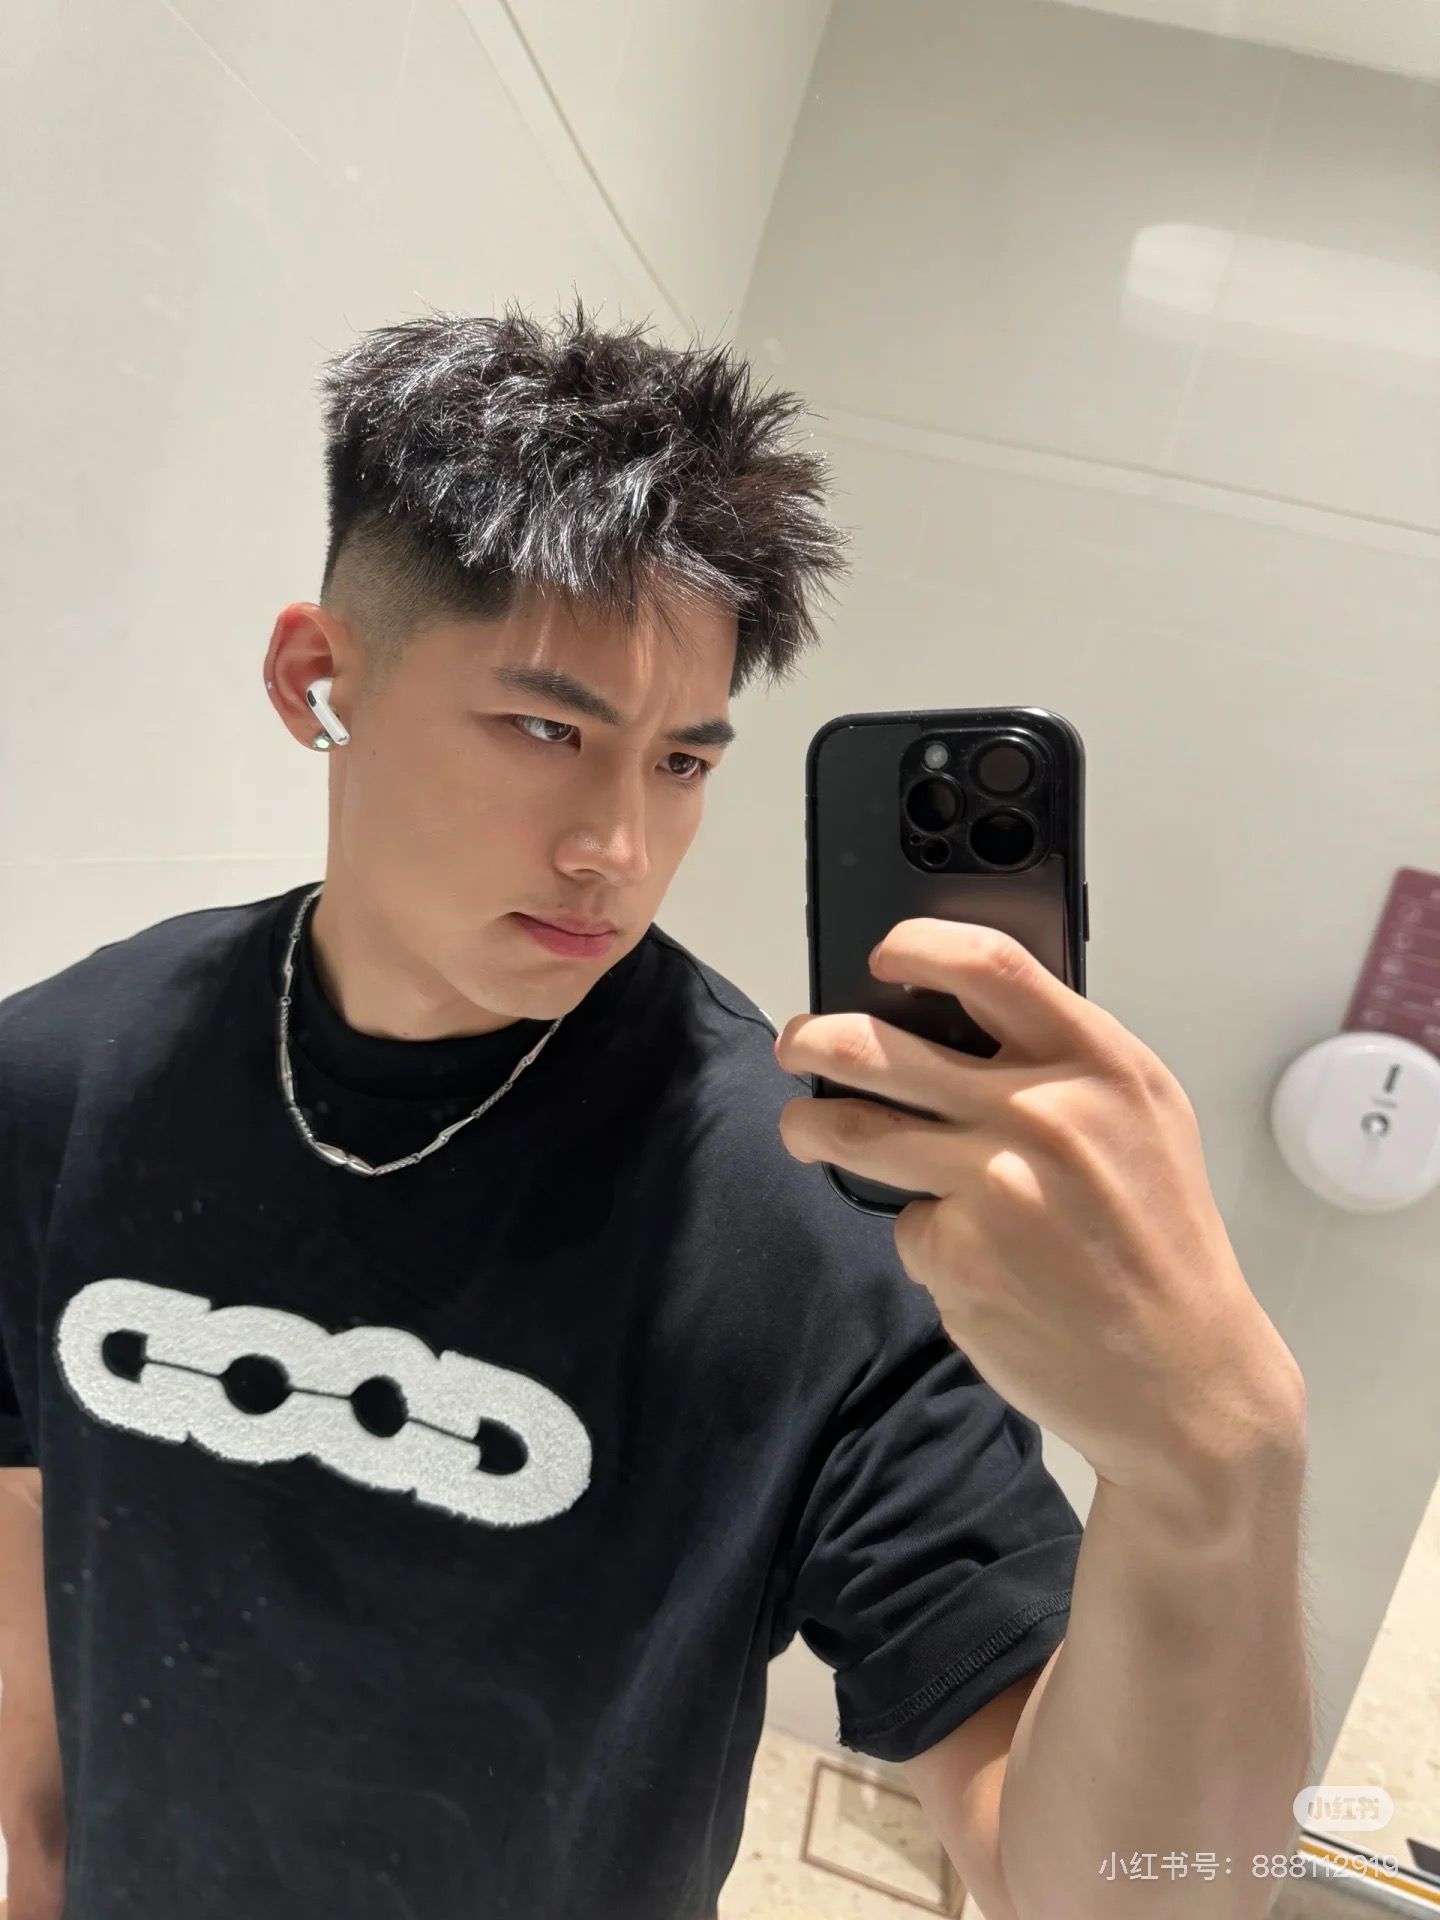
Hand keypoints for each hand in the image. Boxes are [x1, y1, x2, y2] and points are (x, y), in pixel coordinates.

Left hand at [774, 919, 1303, 1509]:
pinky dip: (924, 1234)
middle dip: (813, 1039)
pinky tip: (969, 1258)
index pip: (989, 966)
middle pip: (878, 1047)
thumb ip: (1062, 1060)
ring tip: (804, 1129)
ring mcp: (993, 1186)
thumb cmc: (1160, 1235)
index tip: (882, 958)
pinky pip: (905, 1224)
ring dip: (810, 1125)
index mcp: (1099, 1064)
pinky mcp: (957, 1257)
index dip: (916, 946)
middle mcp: (1042, 1114)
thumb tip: (947, 1013)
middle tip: (798, 1043)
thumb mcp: (1143, 1117)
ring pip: (855, 1130)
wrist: (1185, 1376)